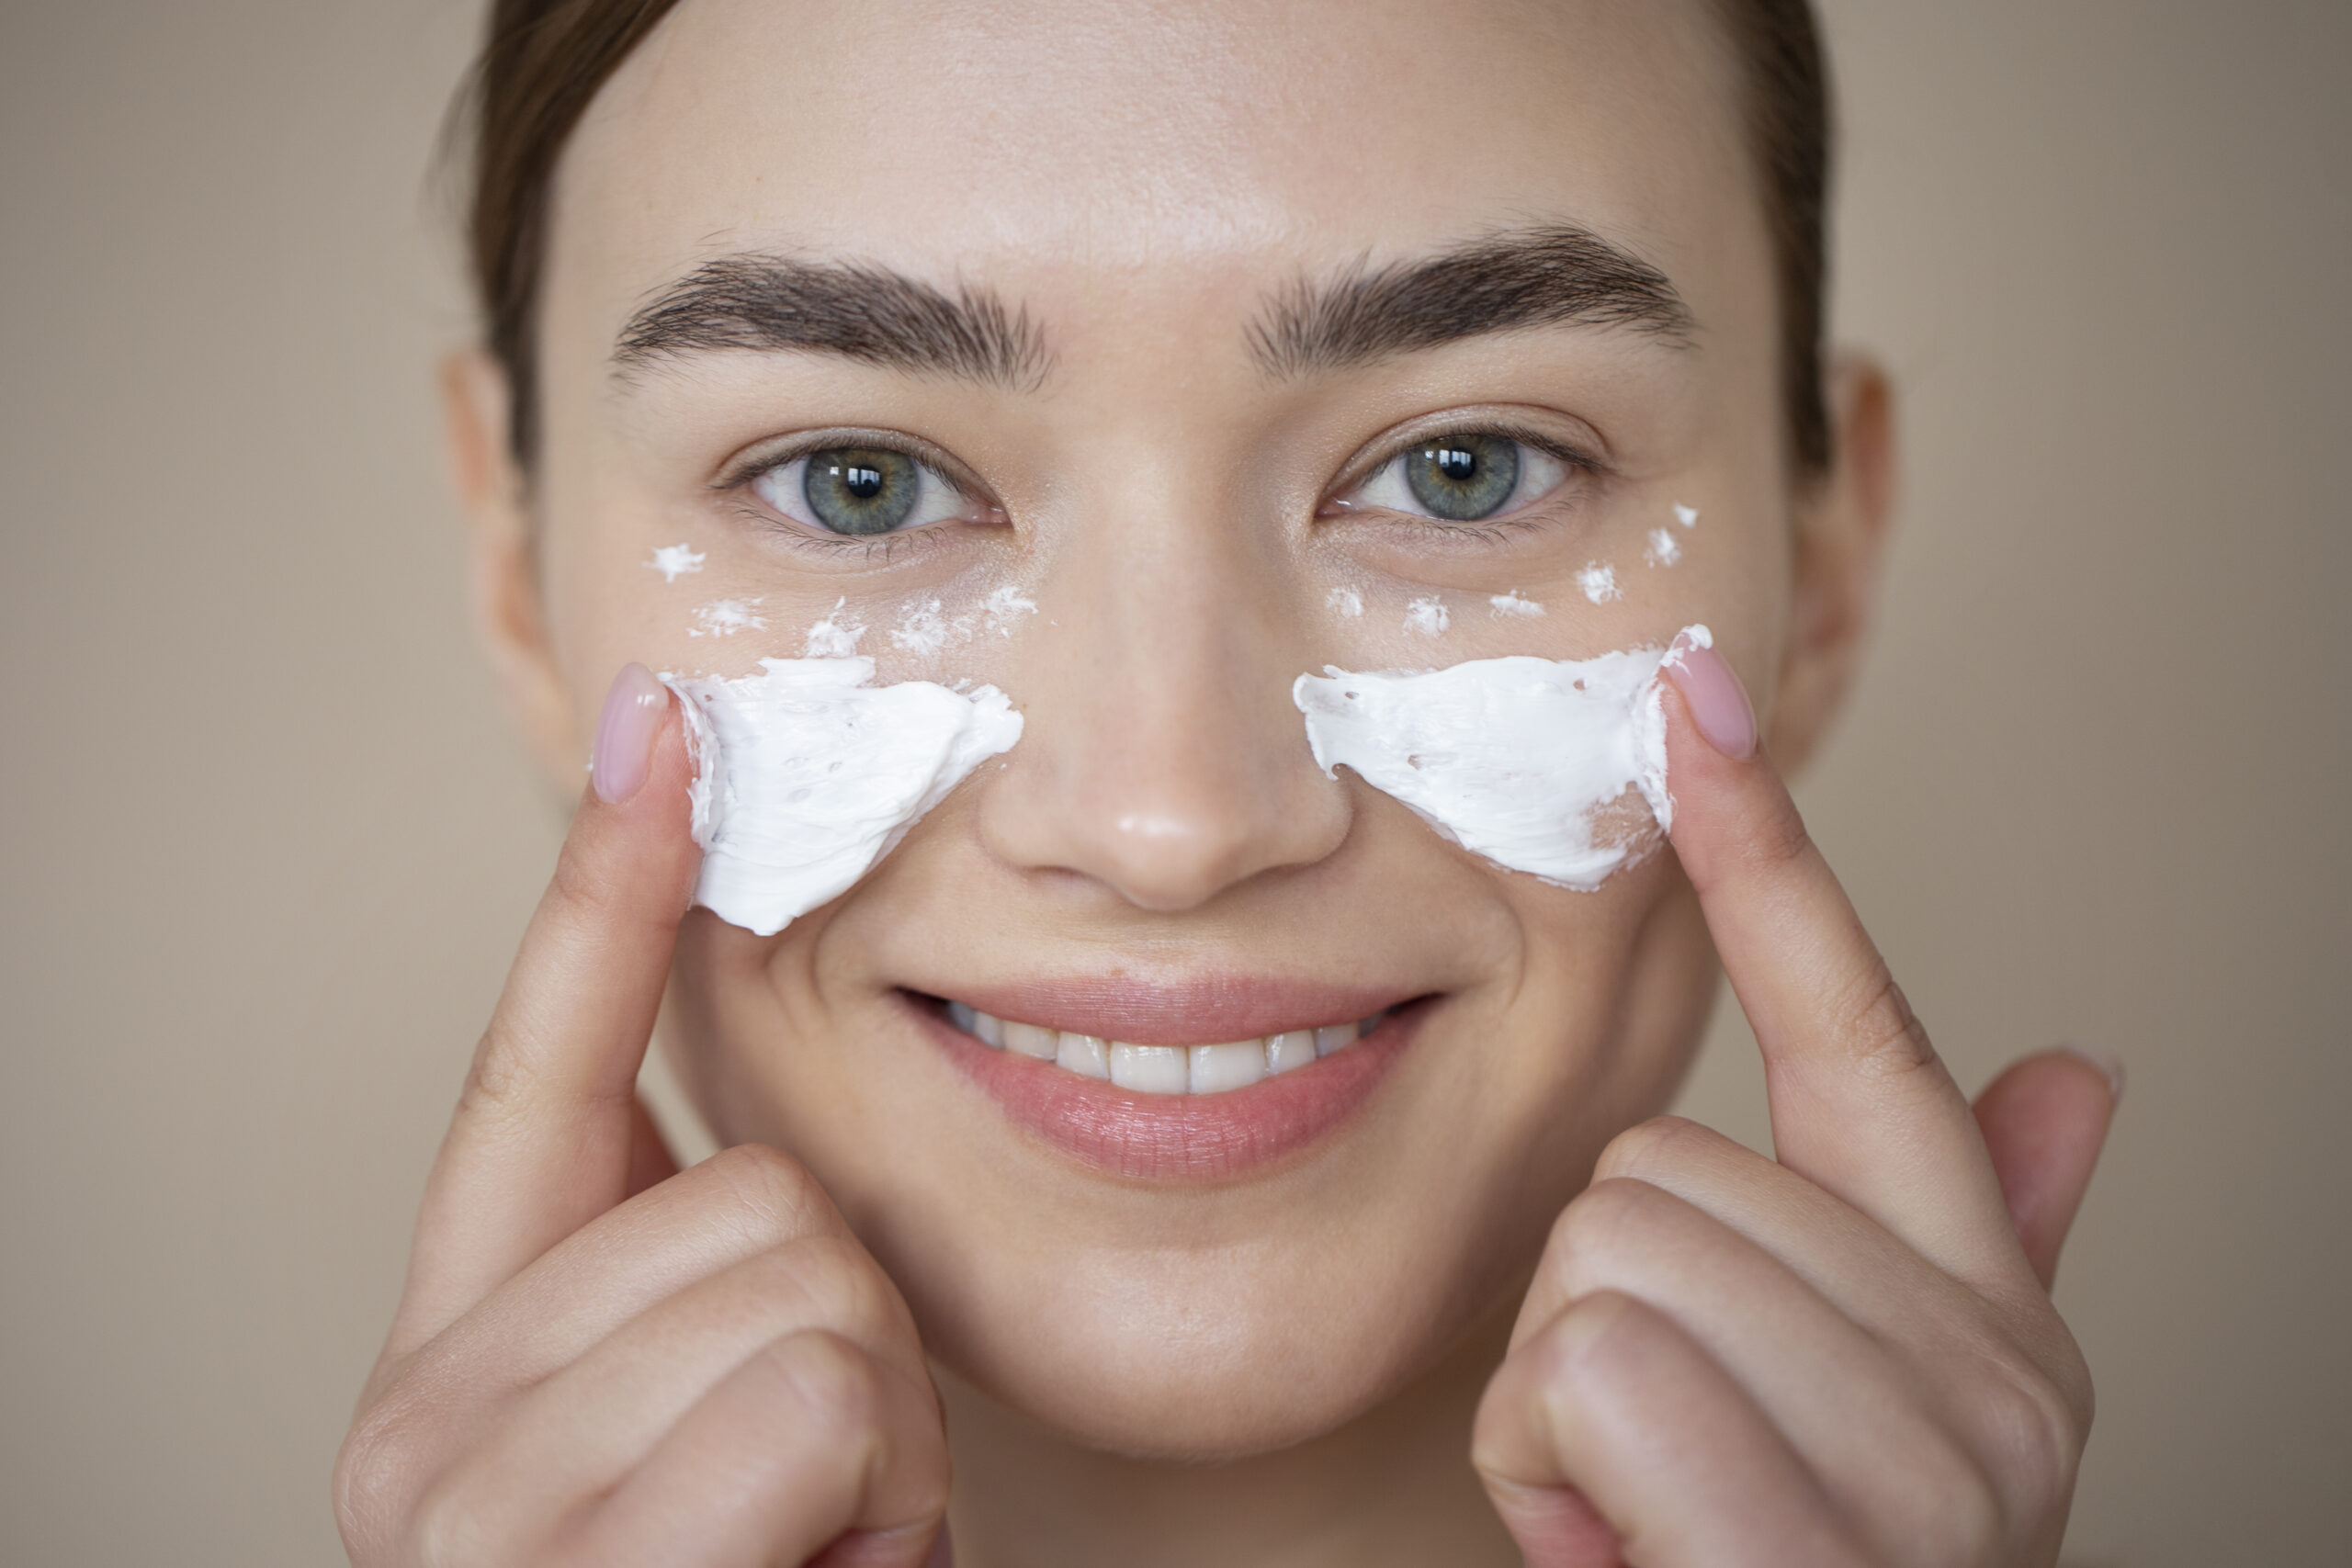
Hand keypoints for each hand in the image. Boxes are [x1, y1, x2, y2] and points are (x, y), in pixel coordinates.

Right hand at [334, 665, 947, 1567]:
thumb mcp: (740, 1439)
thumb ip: (704, 1282)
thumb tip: (735, 1112)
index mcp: (467, 1365)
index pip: (534, 1078)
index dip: (604, 897)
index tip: (665, 731)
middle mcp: (420, 1427)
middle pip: (755, 1198)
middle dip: (851, 1348)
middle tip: (814, 1514)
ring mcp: (467, 1512)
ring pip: (802, 1284)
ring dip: (877, 1437)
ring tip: (815, 1564)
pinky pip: (809, 1399)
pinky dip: (879, 1502)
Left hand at [1473, 641, 2114, 1566]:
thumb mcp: (1871, 1428)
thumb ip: (1975, 1243)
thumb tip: (2085, 1071)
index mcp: (1983, 1313)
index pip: (1862, 1029)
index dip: (1772, 853)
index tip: (1691, 695)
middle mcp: (1993, 1374)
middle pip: (1645, 1175)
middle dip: (1593, 1330)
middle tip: (1661, 1472)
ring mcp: (1933, 1471)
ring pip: (1602, 1266)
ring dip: (1564, 1417)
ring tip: (1651, 1525)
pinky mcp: (1823, 1557)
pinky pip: (1596, 1378)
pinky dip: (1554, 1489)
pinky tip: (1630, 1566)